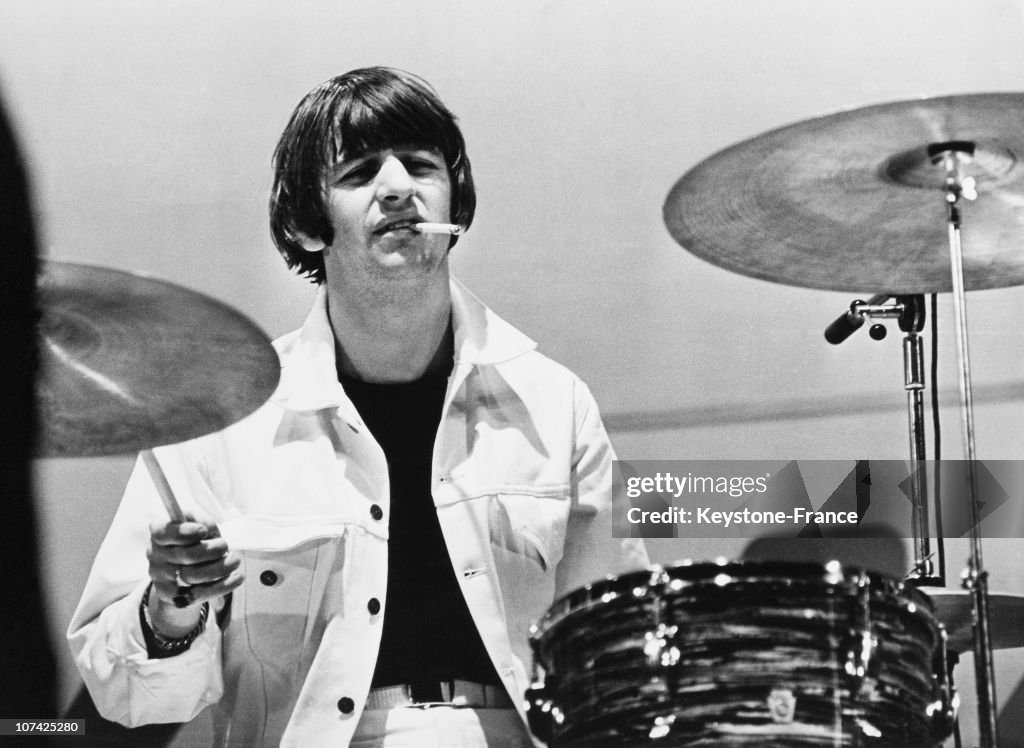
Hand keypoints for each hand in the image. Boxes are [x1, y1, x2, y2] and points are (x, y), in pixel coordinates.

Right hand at [146, 514, 243, 636]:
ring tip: (235, 561)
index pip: (163, 532)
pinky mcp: (172, 596)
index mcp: (159, 533)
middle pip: (185, 555)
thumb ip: (202, 522)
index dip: (184, 531)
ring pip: (193, 575)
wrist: (184, 571)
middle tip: (225, 546)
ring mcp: (160, 577)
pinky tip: (237, 577)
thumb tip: (205, 529)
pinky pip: (199, 594)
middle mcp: (154, 555)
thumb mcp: (199, 525)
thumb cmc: (196, 540)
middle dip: (211, 550)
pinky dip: (222, 585)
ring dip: (220, 567)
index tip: (203, 530)